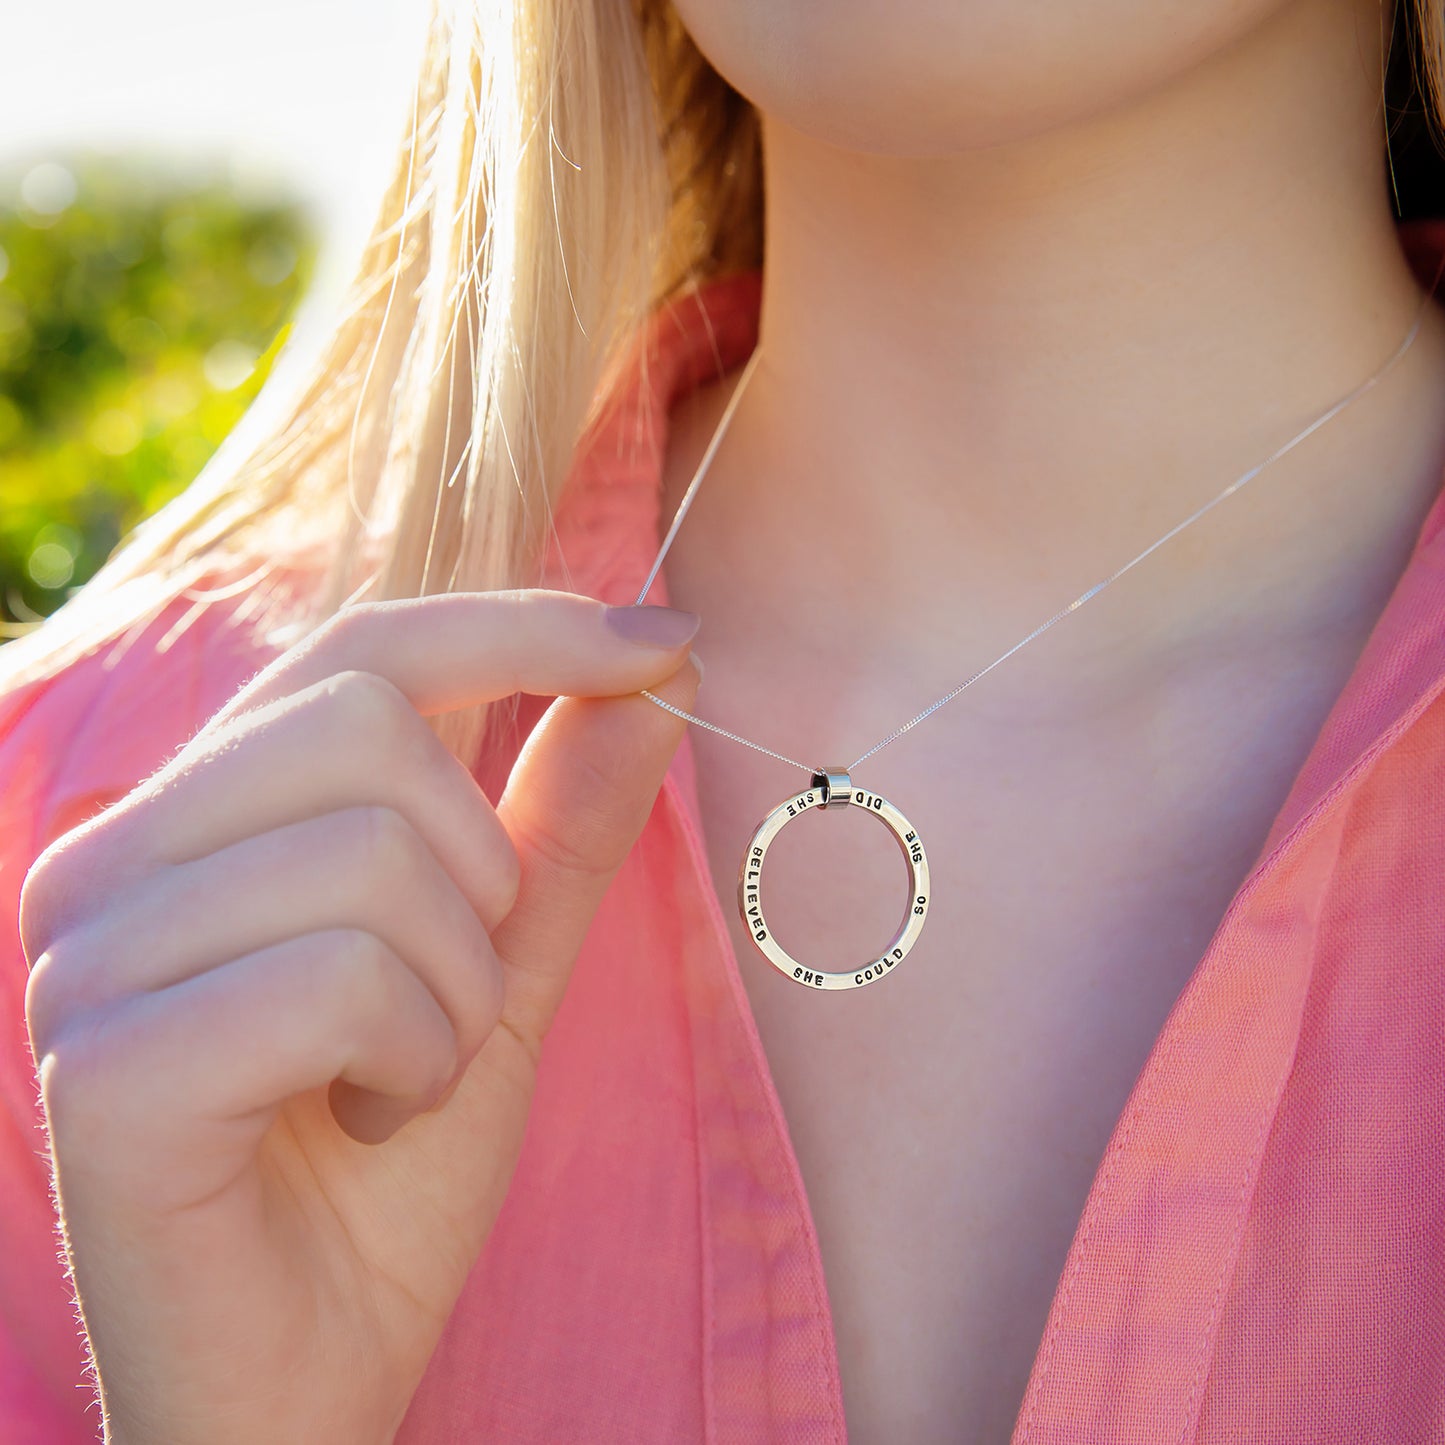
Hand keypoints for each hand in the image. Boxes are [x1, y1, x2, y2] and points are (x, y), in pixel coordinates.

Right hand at [19, 590, 701, 1443]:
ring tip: (401, 1077)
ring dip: (452, 990)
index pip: (363, 649)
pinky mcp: (105, 1067)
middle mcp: (114, 858)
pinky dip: (412, 1059)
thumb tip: (661, 667)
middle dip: (479, 873)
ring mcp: (88, 956)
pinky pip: (341, 977)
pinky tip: (365, 1121)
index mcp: (199, 816)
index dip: (525, 626)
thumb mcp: (503, 968)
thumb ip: (565, 819)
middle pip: (369, 728)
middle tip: (455, 992)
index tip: (664, 641)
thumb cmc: (388, 1168)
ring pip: (369, 853)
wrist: (307, 1374)